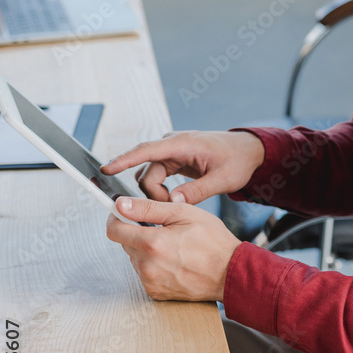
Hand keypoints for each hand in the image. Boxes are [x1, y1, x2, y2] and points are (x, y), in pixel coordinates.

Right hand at [101, 130, 265, 204]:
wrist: (247, 150)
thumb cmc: (238, 159)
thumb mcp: (223, 179)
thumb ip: (198, 190)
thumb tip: (173, 202)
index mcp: (183, 143)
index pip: (147, 150)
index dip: (124, 159)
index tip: (105, 168)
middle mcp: (173, 144)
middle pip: (147, 171)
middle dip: (153, 194)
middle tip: (172, 209)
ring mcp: (172, 151)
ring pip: (150, 176)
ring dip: (158, 194)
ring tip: (178, 205)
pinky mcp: (173, 159)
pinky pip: (158, 176)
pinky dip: (161, 190)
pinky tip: (172, 200)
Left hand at [106, 194, 240, 300]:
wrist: (231, 273)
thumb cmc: (213, 242)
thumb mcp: (183, 213)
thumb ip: (148, 208)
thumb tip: (121, 204)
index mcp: (152, 244)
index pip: (114, 230)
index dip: (116, 217)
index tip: (124, 212)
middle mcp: (147, 267)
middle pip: (125, 243)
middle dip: (137, 232)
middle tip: (162, 228)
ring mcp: (150, 282)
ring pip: (135, 258)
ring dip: (146, 249)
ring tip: (173, 245)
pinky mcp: (156, 293)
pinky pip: (145, 273)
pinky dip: (154, 264)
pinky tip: (174, 260)